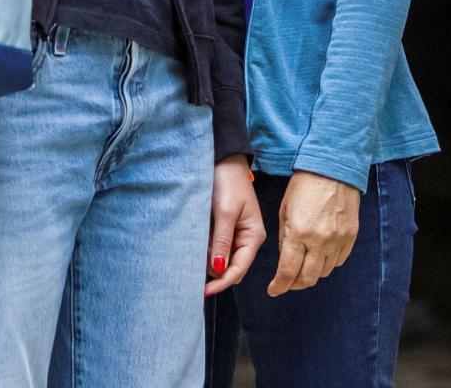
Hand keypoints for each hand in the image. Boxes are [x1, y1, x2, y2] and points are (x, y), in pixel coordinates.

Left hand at [206, 157, 264, 296]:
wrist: (223, 159)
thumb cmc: (228, 181)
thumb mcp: (225, 212)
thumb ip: (222, 241)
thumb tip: (219, 270)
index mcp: (254, 236)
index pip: (239, 269)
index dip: (222, 282)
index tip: (204, 291)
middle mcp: (246, 239)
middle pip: (230, 268)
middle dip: (213, 268)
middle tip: (196, 254)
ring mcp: (235, 234)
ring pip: (220, 259)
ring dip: (208, 255)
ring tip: (198, 236)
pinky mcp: (224, 229)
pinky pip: (215, 247)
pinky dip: (206, 246)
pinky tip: (200, 234)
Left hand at [266, 171, 359, 295]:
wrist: (333, 168)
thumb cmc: (304, 185)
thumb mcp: (285, 210)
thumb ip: (285, 239)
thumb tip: (286, 260)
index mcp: (299, 233)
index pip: (288, 272)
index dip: (279, 286)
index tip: (274, 290)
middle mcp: (320, 241)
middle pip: (308, 278)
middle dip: (294, 285)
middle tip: (287, 283)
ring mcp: (338, 239)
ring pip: (325, 272)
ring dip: (312, 273)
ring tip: (304, 266)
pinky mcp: (351, 235)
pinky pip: (339, 260)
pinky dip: (328, 262)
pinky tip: (321, 255)